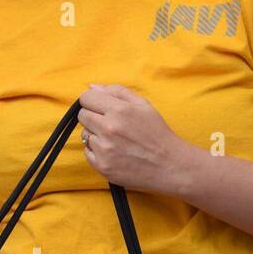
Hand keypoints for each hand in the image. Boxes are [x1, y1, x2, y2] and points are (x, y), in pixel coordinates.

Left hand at [76, 83, 194, 194]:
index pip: (86, 98)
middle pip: (82, 115)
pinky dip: (97, 152)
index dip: (93, 101)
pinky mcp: (102, 166)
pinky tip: (114, 152)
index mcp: (119, 110)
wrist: (170, 165)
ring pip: (85, 134)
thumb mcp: (143, 105)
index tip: (101, 107)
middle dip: (94, 117)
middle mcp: (109, 128)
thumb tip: (92, 87)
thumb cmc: (157, 133)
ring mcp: (104, 149)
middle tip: (111, 124)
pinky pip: (87, 152)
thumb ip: (116, 91)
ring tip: (116, 140)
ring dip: (96, 135)